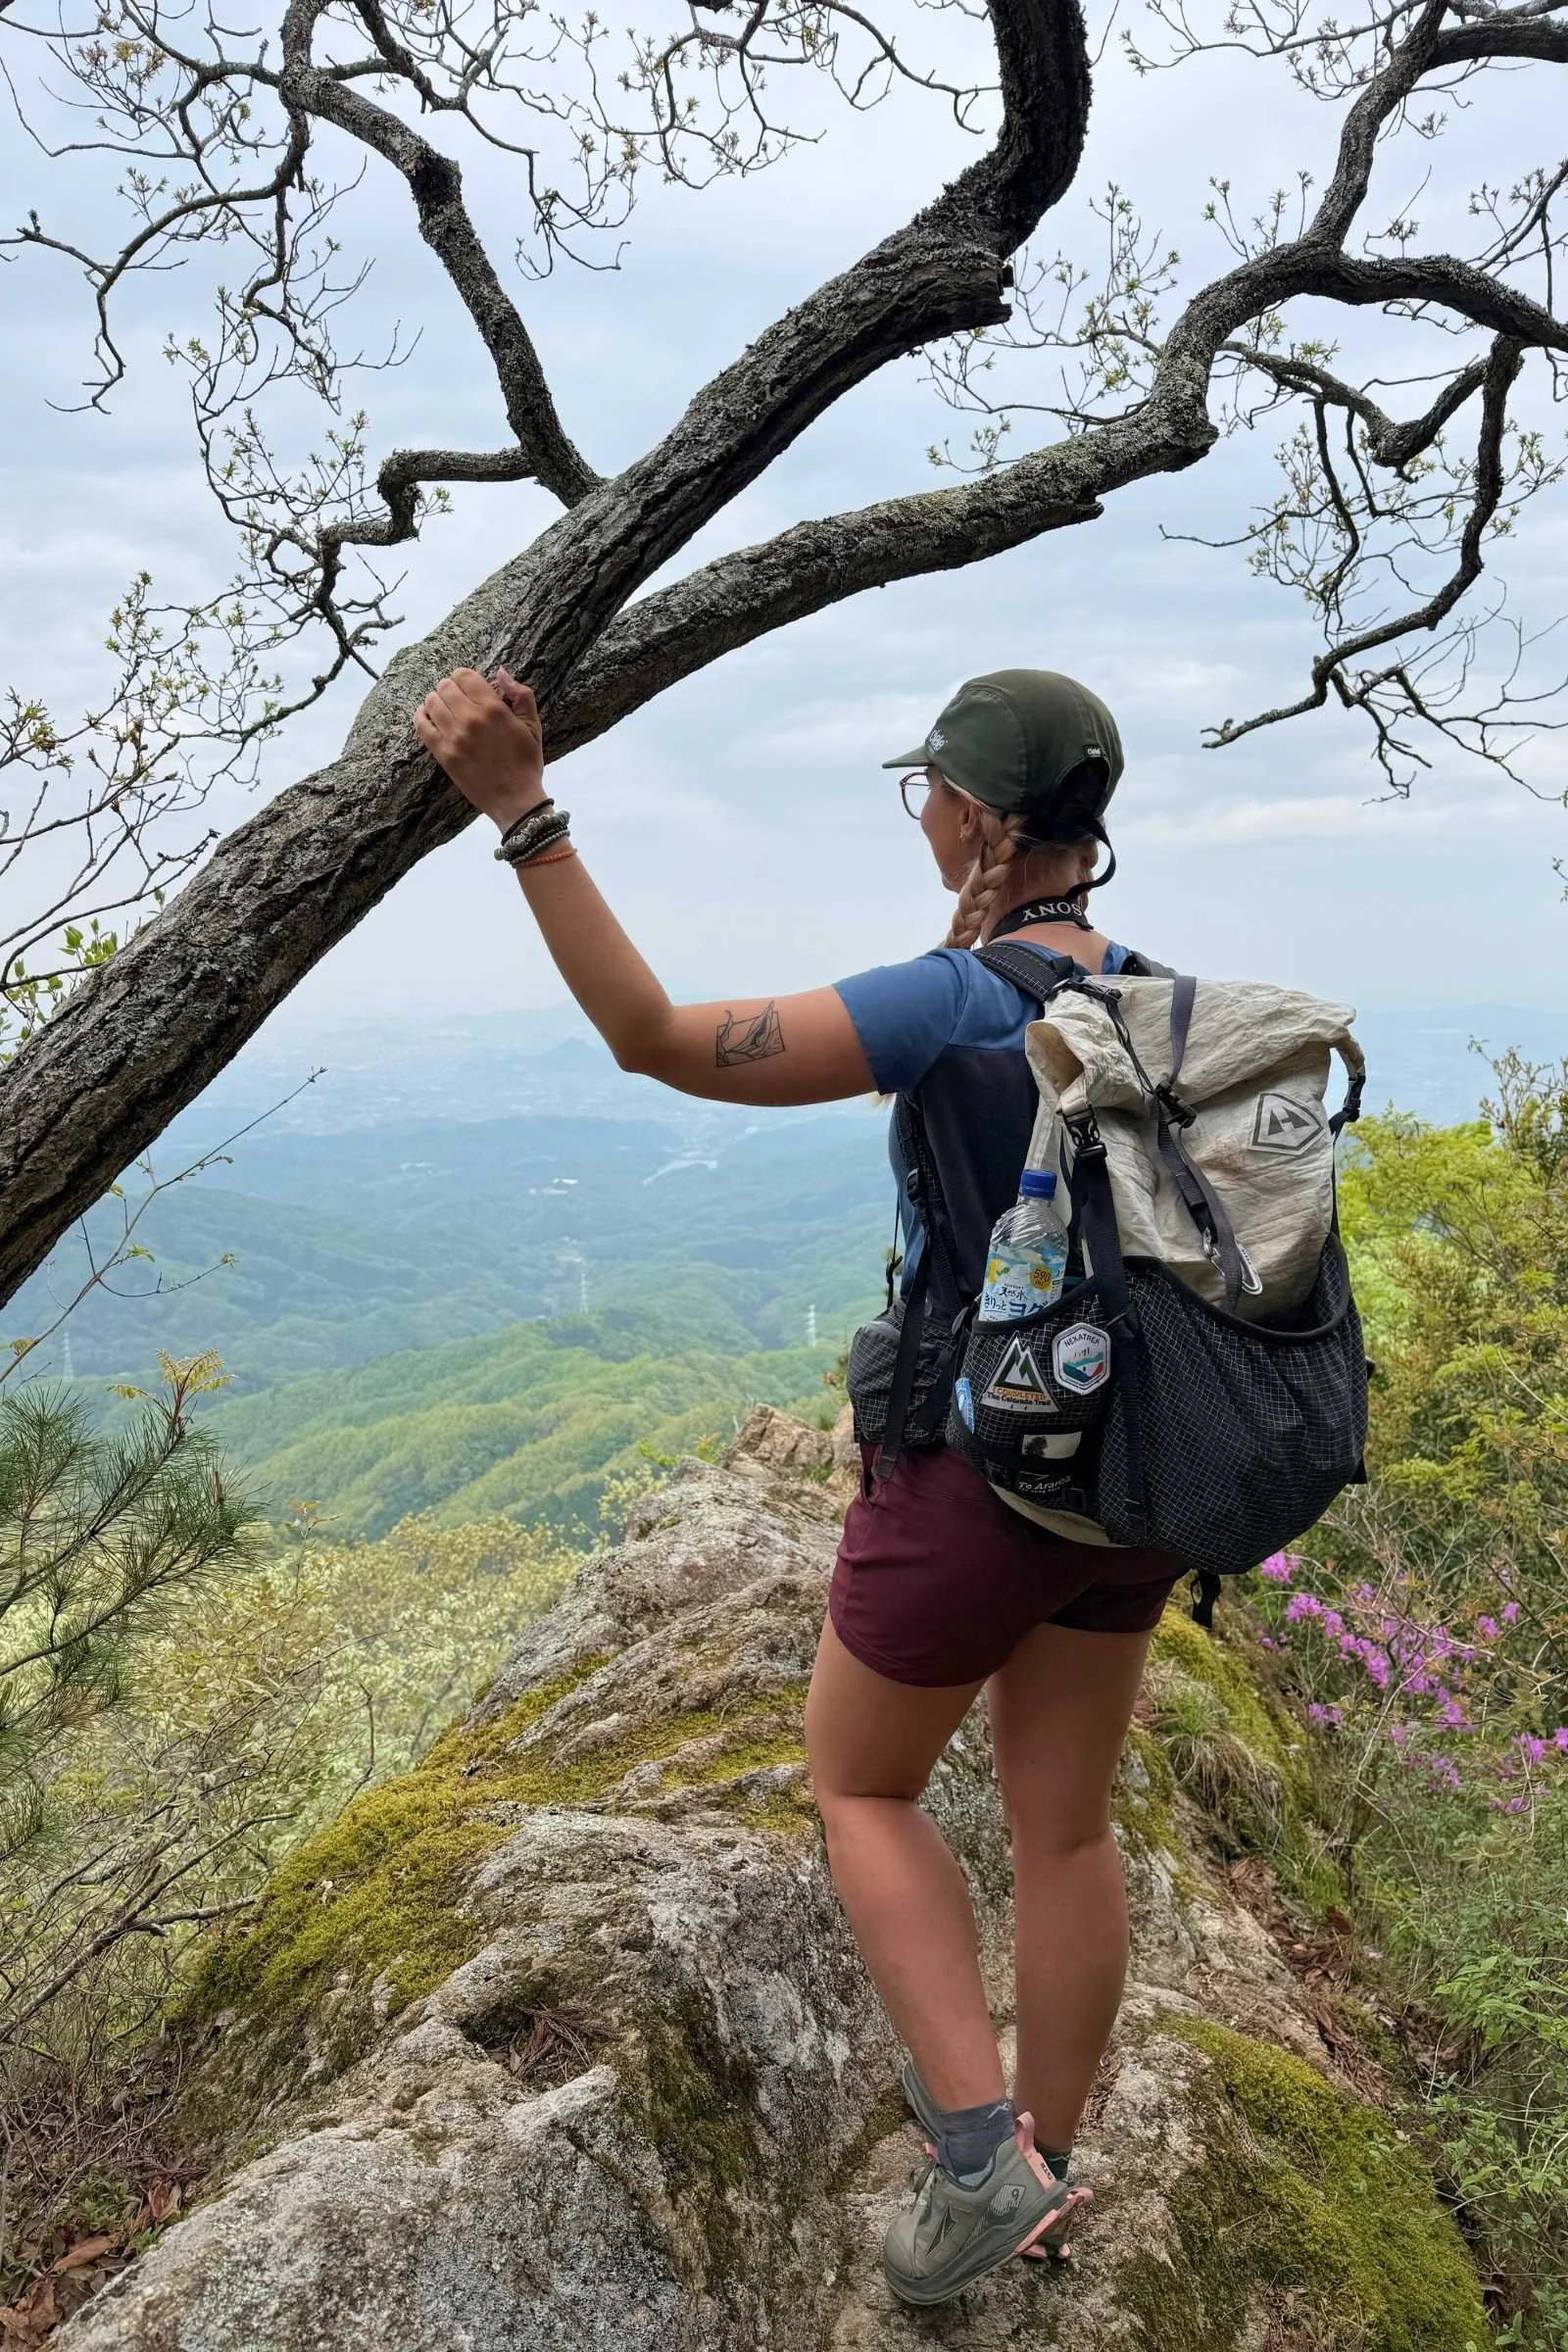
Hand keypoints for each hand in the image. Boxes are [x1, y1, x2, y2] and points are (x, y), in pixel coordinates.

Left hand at [413, 666, 545, 830]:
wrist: (516, 800)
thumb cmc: (526, 763)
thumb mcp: (533, 726)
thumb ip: (521, 695)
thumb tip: (501, 672)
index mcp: (493, 709)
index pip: (465, 676)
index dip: (464, 677)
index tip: (468, 686)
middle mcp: (471, 719)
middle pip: (445, 686)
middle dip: (450, 688)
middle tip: (456, 699)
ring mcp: (454, 736)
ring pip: (431, 702)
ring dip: (436, 700)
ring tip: (444, 708)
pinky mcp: (443, 754)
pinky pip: (421, 725)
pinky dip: (421, 716)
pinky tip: (427, 717)